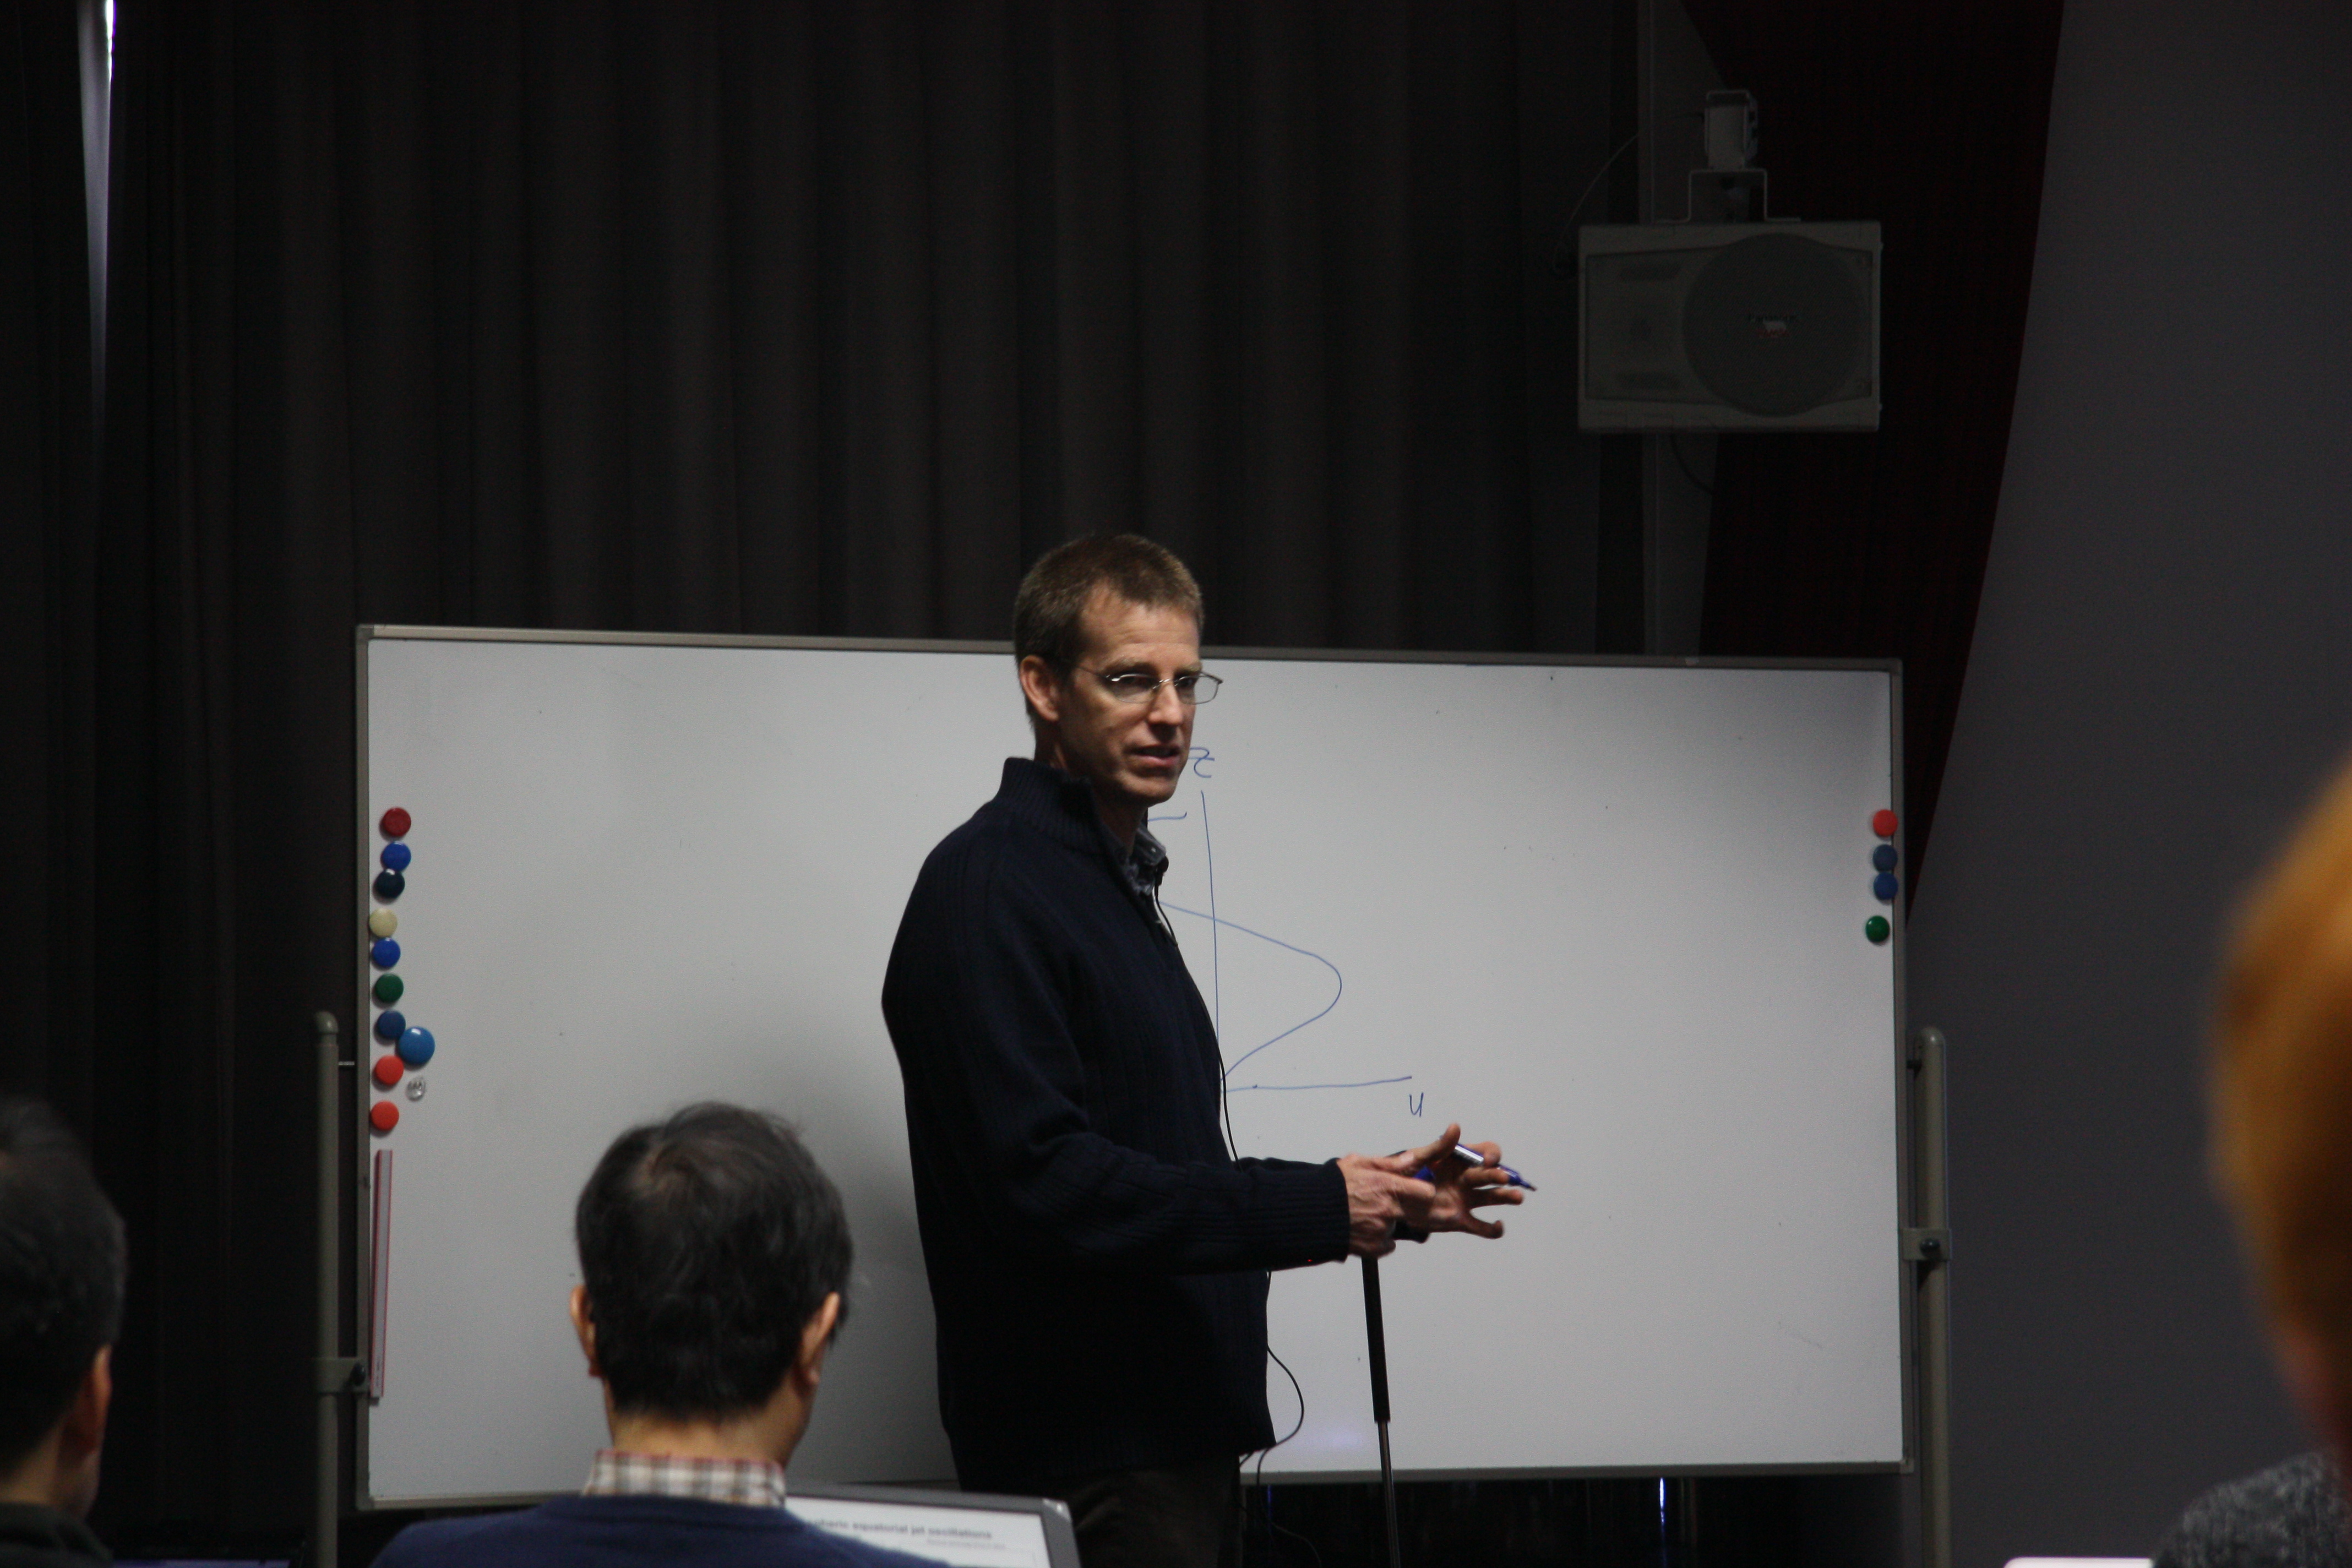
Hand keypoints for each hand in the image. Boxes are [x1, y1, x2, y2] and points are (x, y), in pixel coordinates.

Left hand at [1336, 1123, 1524, 1257]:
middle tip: (1503, 1178)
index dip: (1491, 1155)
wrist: (1393, 1199)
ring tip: (1517, 1198)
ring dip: (1506, 1197)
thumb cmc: (1410, 1173)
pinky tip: (1498, 1227)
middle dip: (1499, 1175)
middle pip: (1491, 1175)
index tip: (1488, 1159)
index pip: (1486, 1153)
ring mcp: (1466, 1199)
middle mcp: (1468, 1179)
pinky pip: (1481, 1226)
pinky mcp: (1460, 1219)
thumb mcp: (1420, 1156)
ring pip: (1493, 1198)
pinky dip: (1492, 1229)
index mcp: (1461, 1160)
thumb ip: (1439, 1144)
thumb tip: (1455, 1126)